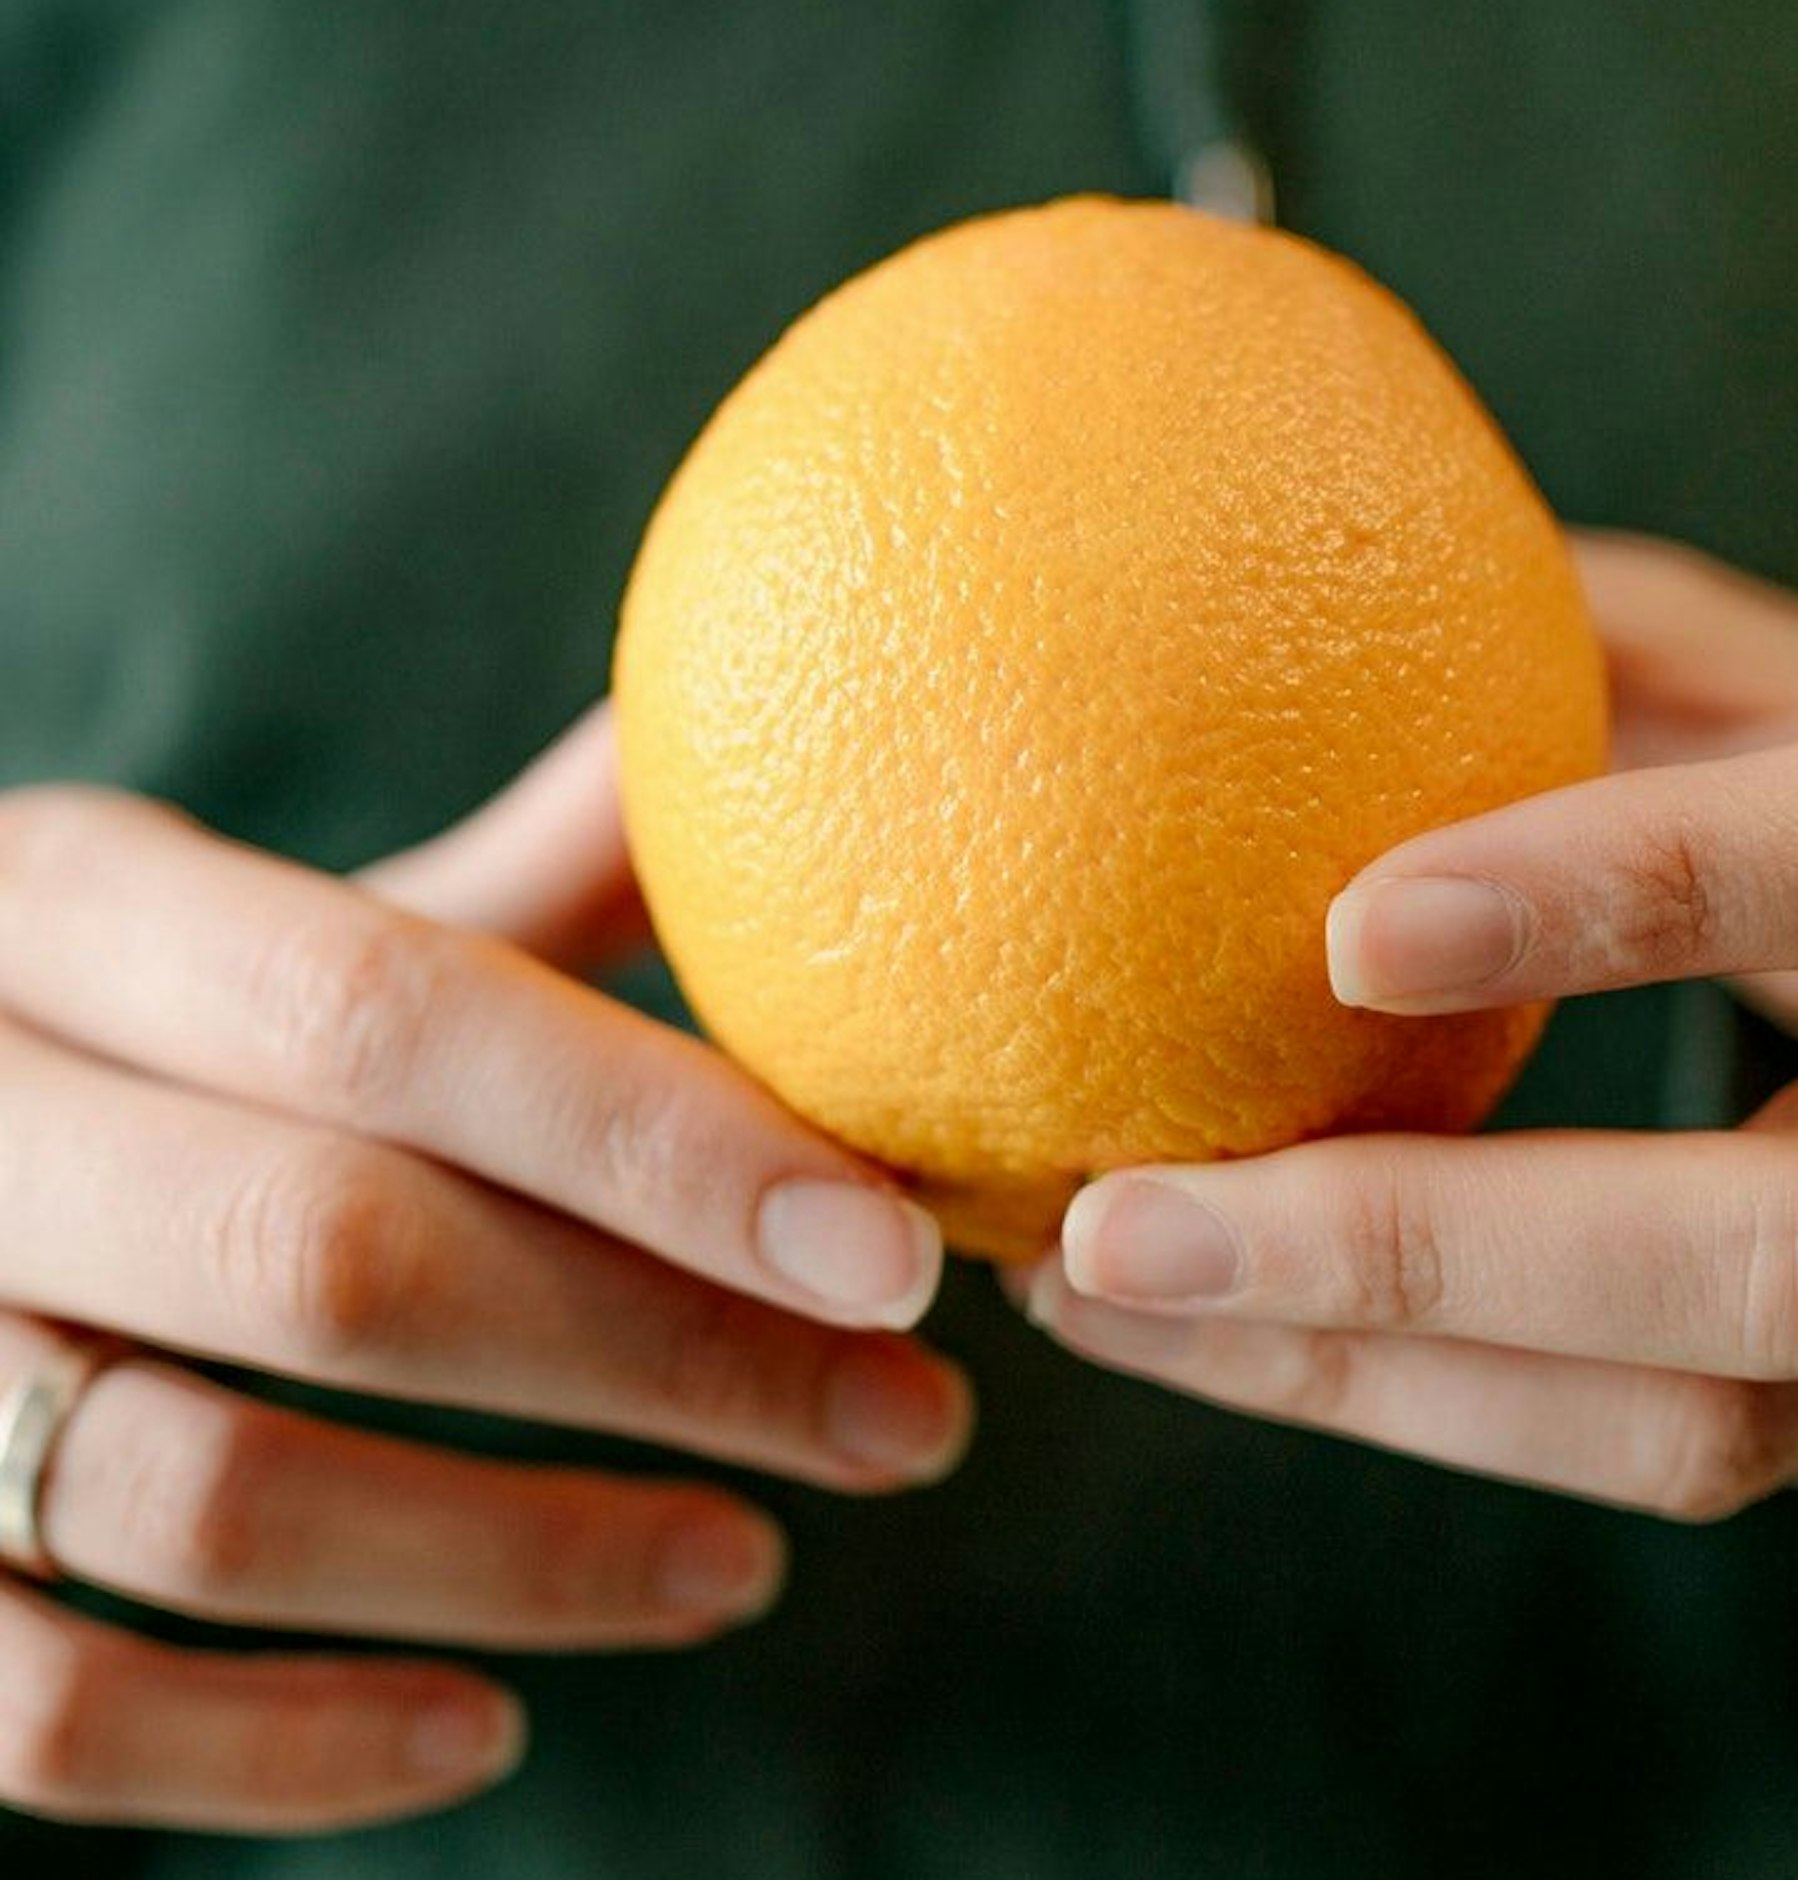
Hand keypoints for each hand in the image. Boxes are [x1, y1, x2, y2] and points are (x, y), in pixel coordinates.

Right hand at [0, 706, 967, 1832]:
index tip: (892, 1254)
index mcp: (84, 913)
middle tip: (906, 1425)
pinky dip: (283, 1751)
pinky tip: (488, 1732)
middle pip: (332, 1257)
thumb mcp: (289, 933)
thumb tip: (745, 751)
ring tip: (750, 1565)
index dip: (655, 1144)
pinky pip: (54, 1716)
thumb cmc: (160, 1040)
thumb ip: (519, 886)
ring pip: (209, 1502)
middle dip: (663, 1358)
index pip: (386, 1015)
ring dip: (529, 1559)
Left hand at [1019, 534, 1797, 1519]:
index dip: (1622, 899)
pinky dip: (1391, 1391)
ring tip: (1088, 1298)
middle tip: (1110, 1233)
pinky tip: (1196, 1322)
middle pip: (1770, 1264)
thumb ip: (1624, 660)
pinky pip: (1616, 1439)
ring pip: (1681, 1425)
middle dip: (1406, 1257)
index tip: (1351, 929)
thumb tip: (1318, 614)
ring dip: (1349, 1374)